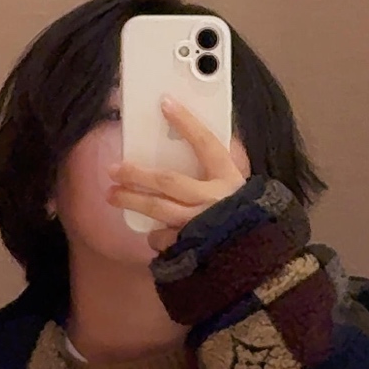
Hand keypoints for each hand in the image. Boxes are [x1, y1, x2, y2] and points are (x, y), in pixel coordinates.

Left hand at [107, 97, 246, 240]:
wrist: (256, 265)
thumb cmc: (245, 221)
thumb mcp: (238, 193)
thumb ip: (217, 175)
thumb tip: (190, 152)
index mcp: (229, 180)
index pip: (206, 144)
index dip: (186, 123)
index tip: (165, 103)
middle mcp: (213, 200)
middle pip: (168, 180)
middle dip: (137, 173)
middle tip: (115, 169)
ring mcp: (200, 225)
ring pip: (157, 208)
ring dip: (131, 200)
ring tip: (112, 195)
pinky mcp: (189, 247)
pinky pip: (162, 238)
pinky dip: (155, 234)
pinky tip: (154, 232)